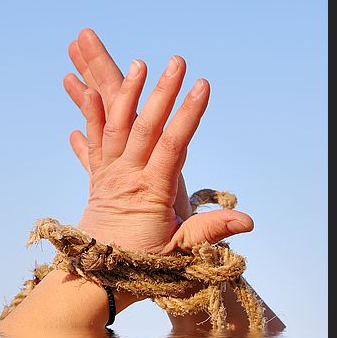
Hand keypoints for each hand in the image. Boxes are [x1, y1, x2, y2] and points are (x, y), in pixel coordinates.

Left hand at [64, 29, 253, 253]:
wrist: (95, 275)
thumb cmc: (141, 263)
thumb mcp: (180, 253)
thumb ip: (210, 232)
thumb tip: (247, 221)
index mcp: (151, 192)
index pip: (173, 145)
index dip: (188, 114)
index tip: (202, 86)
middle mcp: (127, 176)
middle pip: (145, 127)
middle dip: (162, 92)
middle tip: (176, 62)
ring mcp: (109, 173)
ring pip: (116, 126)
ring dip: (127, 93)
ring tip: (139, 64)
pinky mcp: (97, 175)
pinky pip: (93, 141)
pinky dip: (91, 115)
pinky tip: (88, 90)